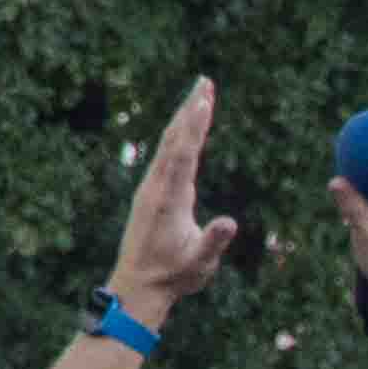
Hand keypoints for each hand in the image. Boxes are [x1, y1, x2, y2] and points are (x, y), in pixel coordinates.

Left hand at [112, 79, 240, 322]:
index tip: (204, 100)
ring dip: (184, 118)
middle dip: (190, 109)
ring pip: (168, 144)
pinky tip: (184, 130)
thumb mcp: (200, 264)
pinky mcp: (149, 193)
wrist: (136, 287)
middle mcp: (156, 187)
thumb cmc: (172, 277)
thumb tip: (230, 222)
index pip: (184, 153)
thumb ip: (213, 241)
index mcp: (170, 198)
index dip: (195, 126)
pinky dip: (178, 136)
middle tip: (204, 81)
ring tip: (199, 96)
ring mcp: (150, 188)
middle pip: (174, 139)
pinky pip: (165, 156)